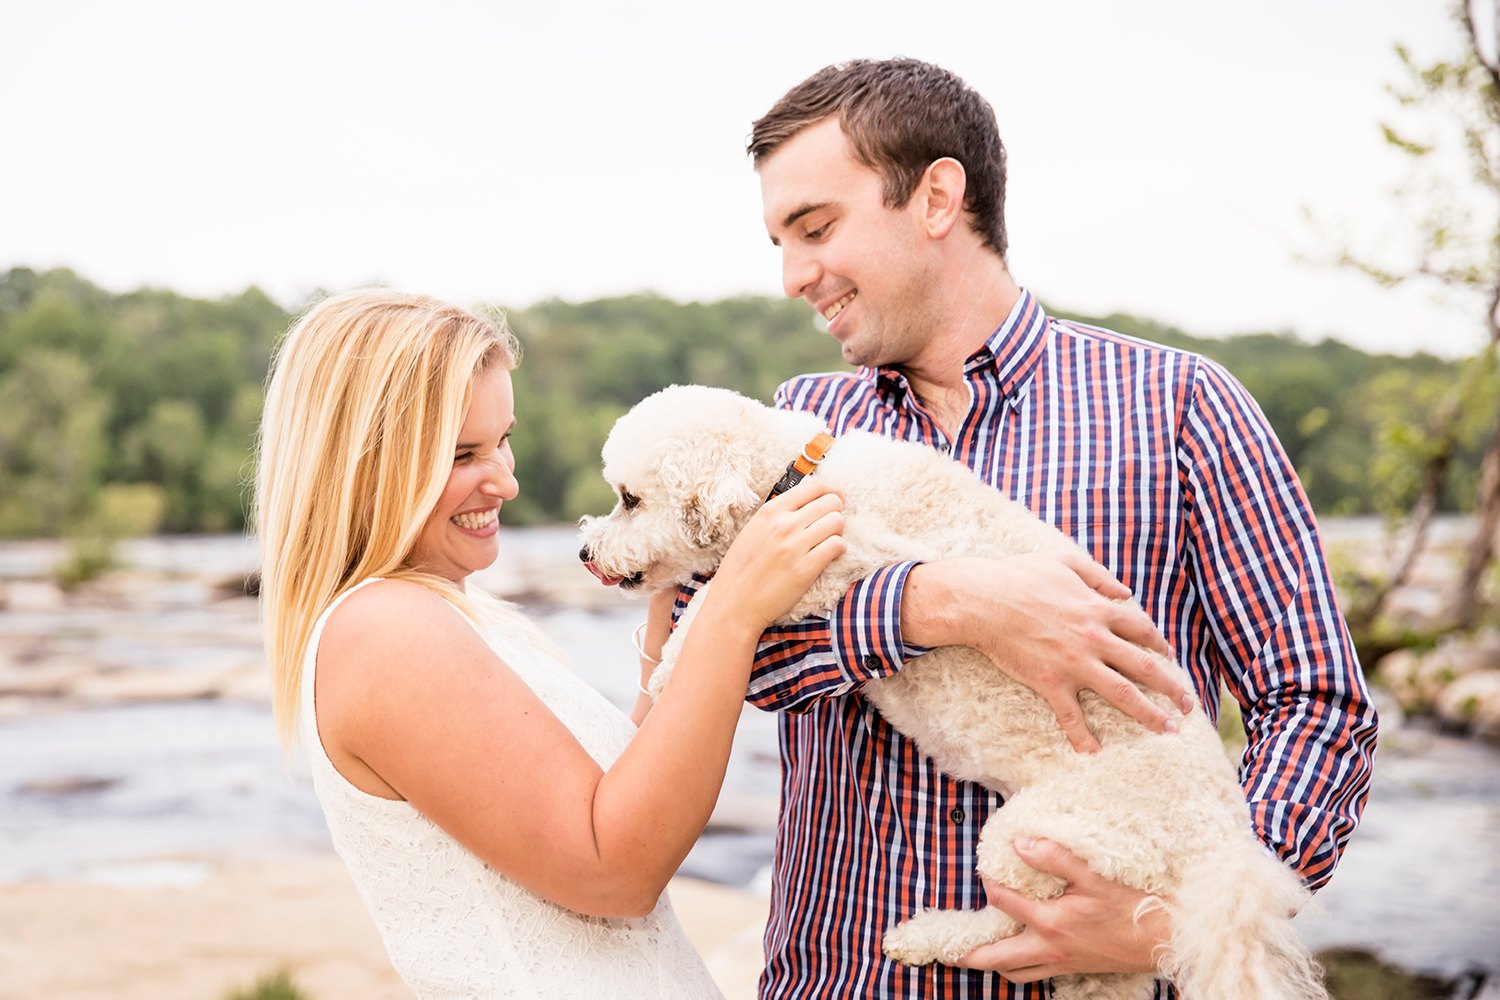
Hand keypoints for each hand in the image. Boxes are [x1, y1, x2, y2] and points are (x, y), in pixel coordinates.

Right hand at [706, 479, 845, 632]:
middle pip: (830, 502)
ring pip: (837, 522)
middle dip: (837, 510)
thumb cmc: (741, 569)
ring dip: (838, 530)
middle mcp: (784, 525)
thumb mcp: (753, 530)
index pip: (813, 486)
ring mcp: (795, 547)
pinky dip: (839, 548)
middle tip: (833, 522)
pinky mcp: (806, 569)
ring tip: (829, 539)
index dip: (831, 490)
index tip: (836, 498)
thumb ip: (777, 514)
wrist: (734, 604)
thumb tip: (805, 498)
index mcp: (770, 512)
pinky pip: (836, 546)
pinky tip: (830, 554)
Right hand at [901, 551, 1189, 751]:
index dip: (1161, 645)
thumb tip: (1126, 592)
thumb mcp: (1064, 562)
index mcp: (1099, 610)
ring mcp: (1075, 663)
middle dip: (1172, 688)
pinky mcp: (1051, 682)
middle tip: (1188, 705)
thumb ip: (1099, 576)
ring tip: (1167, 729)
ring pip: (1123, 694)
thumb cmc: (1018, 575)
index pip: (1143, 631)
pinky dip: (1083, 736)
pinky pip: (1071, 715)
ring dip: (1149, 714)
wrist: (982, 600)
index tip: (1170, 658)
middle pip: (1145, 667)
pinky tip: (1094, 752)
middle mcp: (1095, 639)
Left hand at [957, 838, 1169, 980]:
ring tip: (977, 954)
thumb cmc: (1132, 907)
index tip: (984, 871)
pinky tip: (1019, 957)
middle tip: (946, 952)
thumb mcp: (1094, 874)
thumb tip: (1019, 842)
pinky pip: (1036, 976)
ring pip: (1015, 973)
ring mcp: (1061, 963)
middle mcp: (1049, 948)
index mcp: (1050, 923)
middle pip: (996, 958)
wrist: (1164, 940)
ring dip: (994, 964)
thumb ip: (1054, 857)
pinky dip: (1020, 969)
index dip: (990, 884)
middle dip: (968, 955)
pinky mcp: (1073, 969)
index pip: (1003, 902)